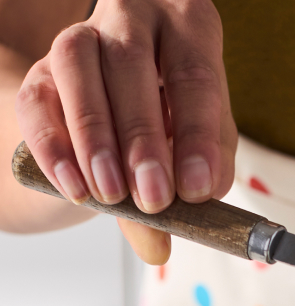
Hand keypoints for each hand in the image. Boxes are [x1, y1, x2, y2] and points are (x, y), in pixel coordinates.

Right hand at [15, 0, 237, 263]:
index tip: (197, 189)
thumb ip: (196, 180)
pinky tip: (75, 187)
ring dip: (95, 139)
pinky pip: (36, 100)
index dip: (197, 135)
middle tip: (154, 198)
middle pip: (132, 66)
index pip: (196, 75)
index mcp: (189, 27)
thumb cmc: (177, 116)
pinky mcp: (43, 69)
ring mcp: (83, 37)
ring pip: (78, 70)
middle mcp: (134, 19)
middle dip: (143, 140)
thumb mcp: (201, 141)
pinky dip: (53, 147)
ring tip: (113, 195)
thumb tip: (169, 238)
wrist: (126, 106)